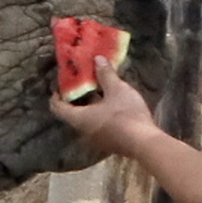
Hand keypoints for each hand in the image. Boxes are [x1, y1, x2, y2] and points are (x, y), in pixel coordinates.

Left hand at [47, 56, 161, 159]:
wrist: (146, 143)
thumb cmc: (126, 115)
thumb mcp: (116, 89)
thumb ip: (105, 74)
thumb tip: (97, 59)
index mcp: (79, 119)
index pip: (57, 107)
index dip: (56, 94)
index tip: (62, 83)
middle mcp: (83, 131)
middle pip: (72, 112)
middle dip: (76, 96)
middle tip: (82, 81)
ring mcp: (96, 138)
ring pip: (87, 118)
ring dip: (90, 104)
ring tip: (98, 88)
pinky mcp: (109, 141)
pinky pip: (98, 124)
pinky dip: (99, 112)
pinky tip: (111, 102)